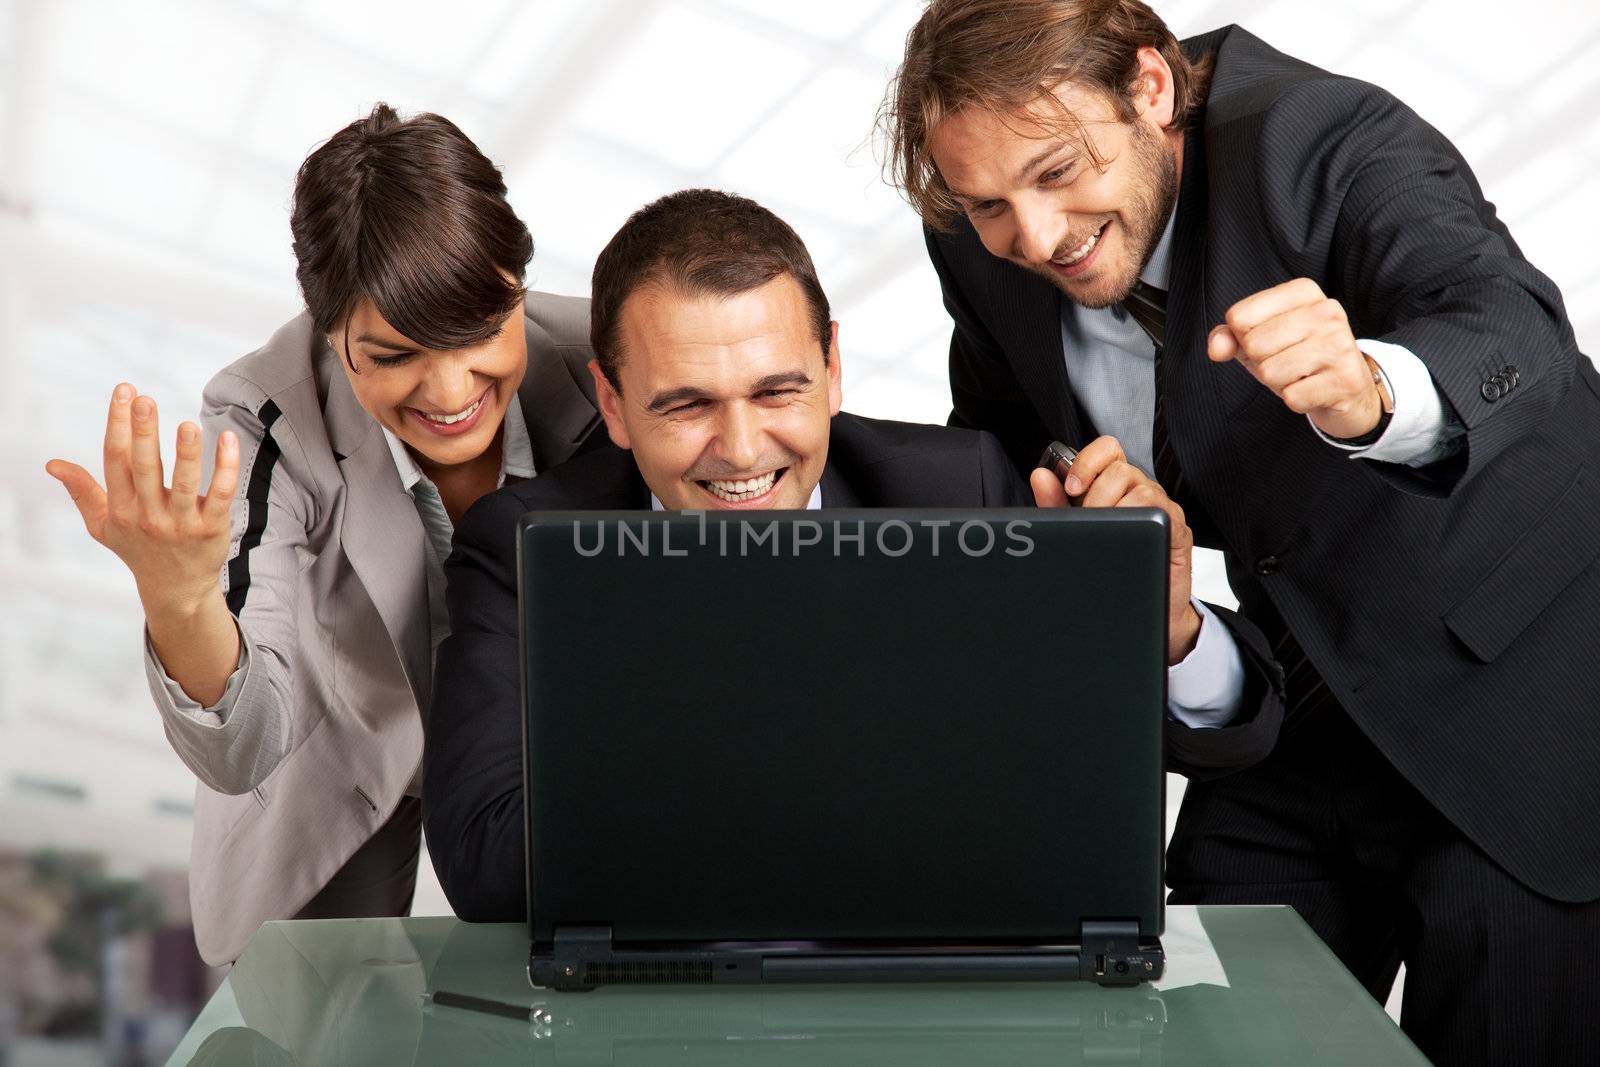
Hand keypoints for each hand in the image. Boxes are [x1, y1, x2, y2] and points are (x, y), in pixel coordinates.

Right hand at [46, 383, 238, 615]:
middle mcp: (149, 516)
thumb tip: (52, 464)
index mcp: (121, 508)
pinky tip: (228, 439)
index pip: (116, 460)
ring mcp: (182, 524)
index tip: (124, 391)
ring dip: (187, 453)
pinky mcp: (212, 528)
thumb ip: (81, 491)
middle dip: (143, 433)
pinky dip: (226, 468)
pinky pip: (222, 495)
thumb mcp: (102, 524)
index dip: (117, 424)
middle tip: (144, 399)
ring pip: (186, 484)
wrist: (176, 589)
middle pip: (145, 468)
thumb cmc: (138, 549)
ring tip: (187, 424)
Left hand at [1031, 435, 1199, 664]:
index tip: (1070, 486)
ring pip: (1141, 488)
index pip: (1107, 450)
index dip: (1087, 461)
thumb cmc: (1109, 565)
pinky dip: (1142, 519)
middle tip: (1086, 521)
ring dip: (1116, 508)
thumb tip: (1040, 476)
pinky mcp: (1176, 530)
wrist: (1137, 607)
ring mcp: (1160, 509)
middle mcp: (1140, 491)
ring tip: (1105, 533)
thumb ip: (1056, 505)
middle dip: (1095, 495)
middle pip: (1120, 469)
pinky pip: (1162, 512)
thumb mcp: (1076, 532)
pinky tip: (1128, 537)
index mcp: (1115, 485)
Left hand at [1207, 278, 1388, 440]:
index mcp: (1303, 292)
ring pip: (1269, 372)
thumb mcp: (1260, 341)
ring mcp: (1339, 344)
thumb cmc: (1298, 358)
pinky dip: (1295, 400)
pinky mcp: (1345, 379)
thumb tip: (1216, 348)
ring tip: (1300, 375)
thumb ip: (1230, 338)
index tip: (1272, 340)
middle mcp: (1326, 311)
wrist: (1348, 388)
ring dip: (1278, 383)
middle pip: (1253, 345)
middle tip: (1287, 361)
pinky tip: (1313, 389)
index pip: (1239, 316)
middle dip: (1261, 362)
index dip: (1244, 338)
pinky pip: (1291, 397)